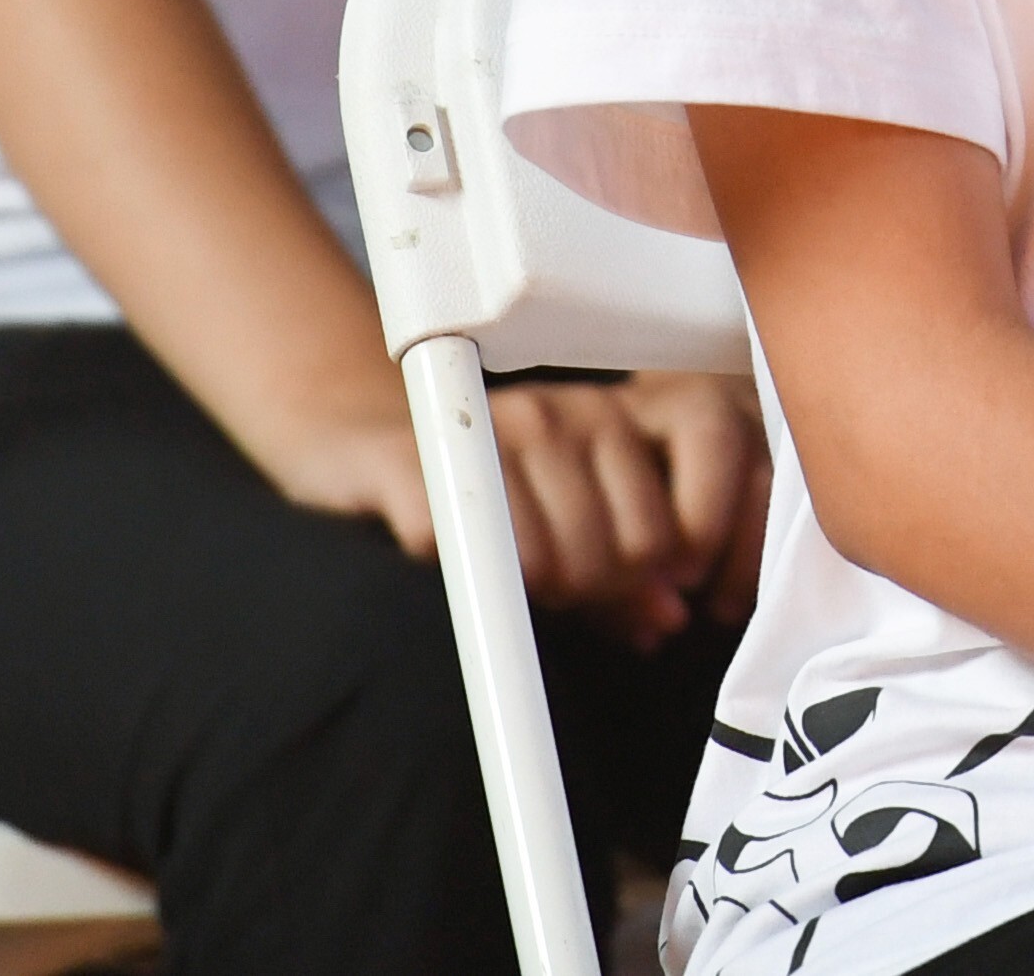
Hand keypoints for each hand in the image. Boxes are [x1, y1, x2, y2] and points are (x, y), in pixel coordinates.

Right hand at [236, 360, 748, 636]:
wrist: (363, 443)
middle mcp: (559, 412)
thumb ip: (624, 571)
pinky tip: (444, 555)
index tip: (610, 590)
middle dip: (585, 592)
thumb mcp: (568, 528)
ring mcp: (490, 429)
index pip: (665, 532)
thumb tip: (670, 620)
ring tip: (501, 576)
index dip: (642, 582)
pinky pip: (460, 546)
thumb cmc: (482, 496)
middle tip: (546, 588)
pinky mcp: (418, 461)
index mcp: (610, 420)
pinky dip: (454, 572)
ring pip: (545, 560)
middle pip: (614, 553)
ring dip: (522, 593)